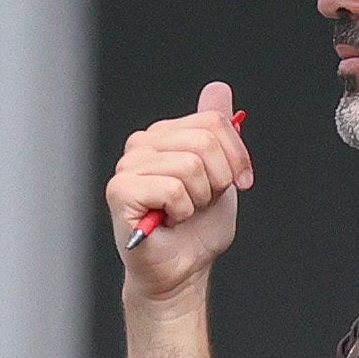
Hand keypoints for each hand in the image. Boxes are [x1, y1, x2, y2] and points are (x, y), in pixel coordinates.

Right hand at [107, 81, 252, 302]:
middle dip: (218, 180)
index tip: (237, 182)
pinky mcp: (121, 191)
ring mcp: (128, 167)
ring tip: (182, 213)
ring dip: (198, 199)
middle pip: (204, 141)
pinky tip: (168, 221)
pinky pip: (173, 189)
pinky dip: (181, 212)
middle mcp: (141, 145)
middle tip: (201, 203)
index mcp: (164, 135)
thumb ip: (217, 132)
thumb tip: (217, 87)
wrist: (181, 270)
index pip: (212, 121)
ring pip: (190, 166)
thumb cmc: (196, 230)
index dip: (235, 155)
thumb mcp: (221, 173)